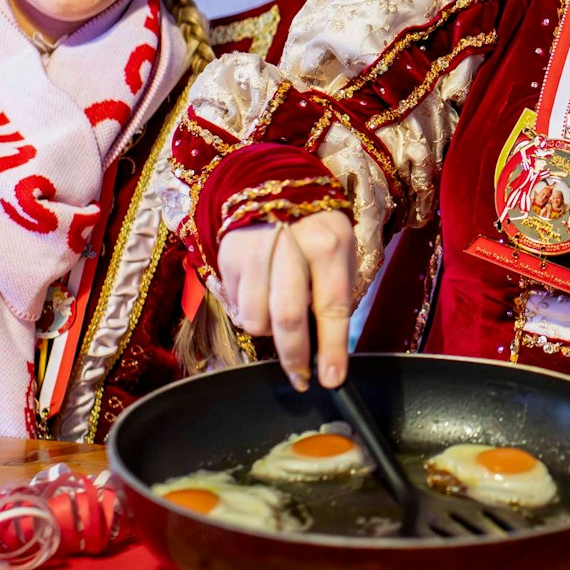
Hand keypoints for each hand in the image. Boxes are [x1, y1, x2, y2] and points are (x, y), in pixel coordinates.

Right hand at [220, 211, 357, 390]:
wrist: (274, 189)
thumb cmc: (317, 232)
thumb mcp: (340, 252)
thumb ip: (334, 294)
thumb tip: (327, 350)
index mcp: (328, 245)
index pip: (332, 306)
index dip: (332, 348)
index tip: (331, 380)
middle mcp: (290, 246)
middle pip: (287, 316)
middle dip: (294, 357)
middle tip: (302, 379)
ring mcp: (255, 252)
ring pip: (256, 318)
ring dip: (268, 332)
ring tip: (279, 317)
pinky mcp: (228, 258)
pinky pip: (237, 307)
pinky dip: (250, 313)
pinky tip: (262, 294)